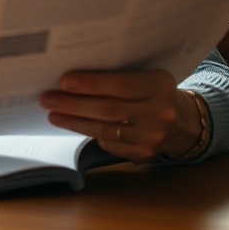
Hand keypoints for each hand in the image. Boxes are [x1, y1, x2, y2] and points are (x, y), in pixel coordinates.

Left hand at [39, 70, 204, 161]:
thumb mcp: (147, 76)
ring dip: (74, 121)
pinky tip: (72, 125)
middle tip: (47, 98)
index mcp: (160, 85)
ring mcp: (152, 136)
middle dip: (74, 104)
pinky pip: (109, 143)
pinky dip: (89, 133)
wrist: (181, 122)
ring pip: (105, 129)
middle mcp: (159, 113)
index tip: (64, 81)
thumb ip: (119, 76)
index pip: (123, 85)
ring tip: (53, 113)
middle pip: (110, 109)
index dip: (92, 83)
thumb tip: (74, 77)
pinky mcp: (143, 153)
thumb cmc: (153, 93)